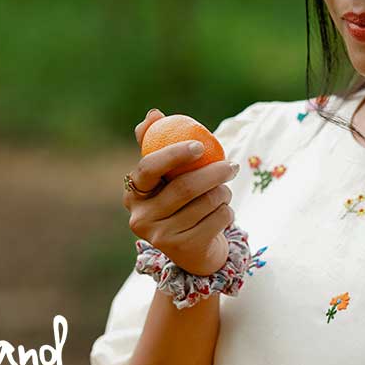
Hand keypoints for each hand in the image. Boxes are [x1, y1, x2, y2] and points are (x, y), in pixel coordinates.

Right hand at [124, 109, 237, 277]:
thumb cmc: (178, 202)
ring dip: (223, 192)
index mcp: (133, 193)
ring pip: (206, 203)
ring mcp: (161, 237)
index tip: (199, 145)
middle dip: (214, 172)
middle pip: (184, 187)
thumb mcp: (166, 176)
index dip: (174, 154)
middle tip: (232, 165)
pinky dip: (228, 211)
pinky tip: (223, 212)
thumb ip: (157, 144)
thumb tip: (153, 114)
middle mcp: (141, 218)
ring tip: (224, 191)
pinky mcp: (185, 249)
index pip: (149, 168)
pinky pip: (218, 219)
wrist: (193, 251)